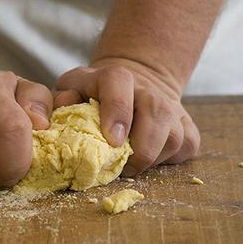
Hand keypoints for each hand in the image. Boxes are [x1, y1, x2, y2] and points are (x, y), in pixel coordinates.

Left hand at [53, 57, 199, 175]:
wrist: (134, 85)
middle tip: (120, 167)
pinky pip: (186, 148)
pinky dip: (168, 160)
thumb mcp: (71, 90)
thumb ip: (61, 101)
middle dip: (140, 148)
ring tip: (130, 164)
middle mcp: (148, 88)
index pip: (118, 83)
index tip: (112, 140)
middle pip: (156, 113)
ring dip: (151, 159)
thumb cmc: (93, 96)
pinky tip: (150, 157)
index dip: (117, 111)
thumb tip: (54, 118)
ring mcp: (173, 106)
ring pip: (173, 137)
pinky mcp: (188, 126)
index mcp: (115, 76)